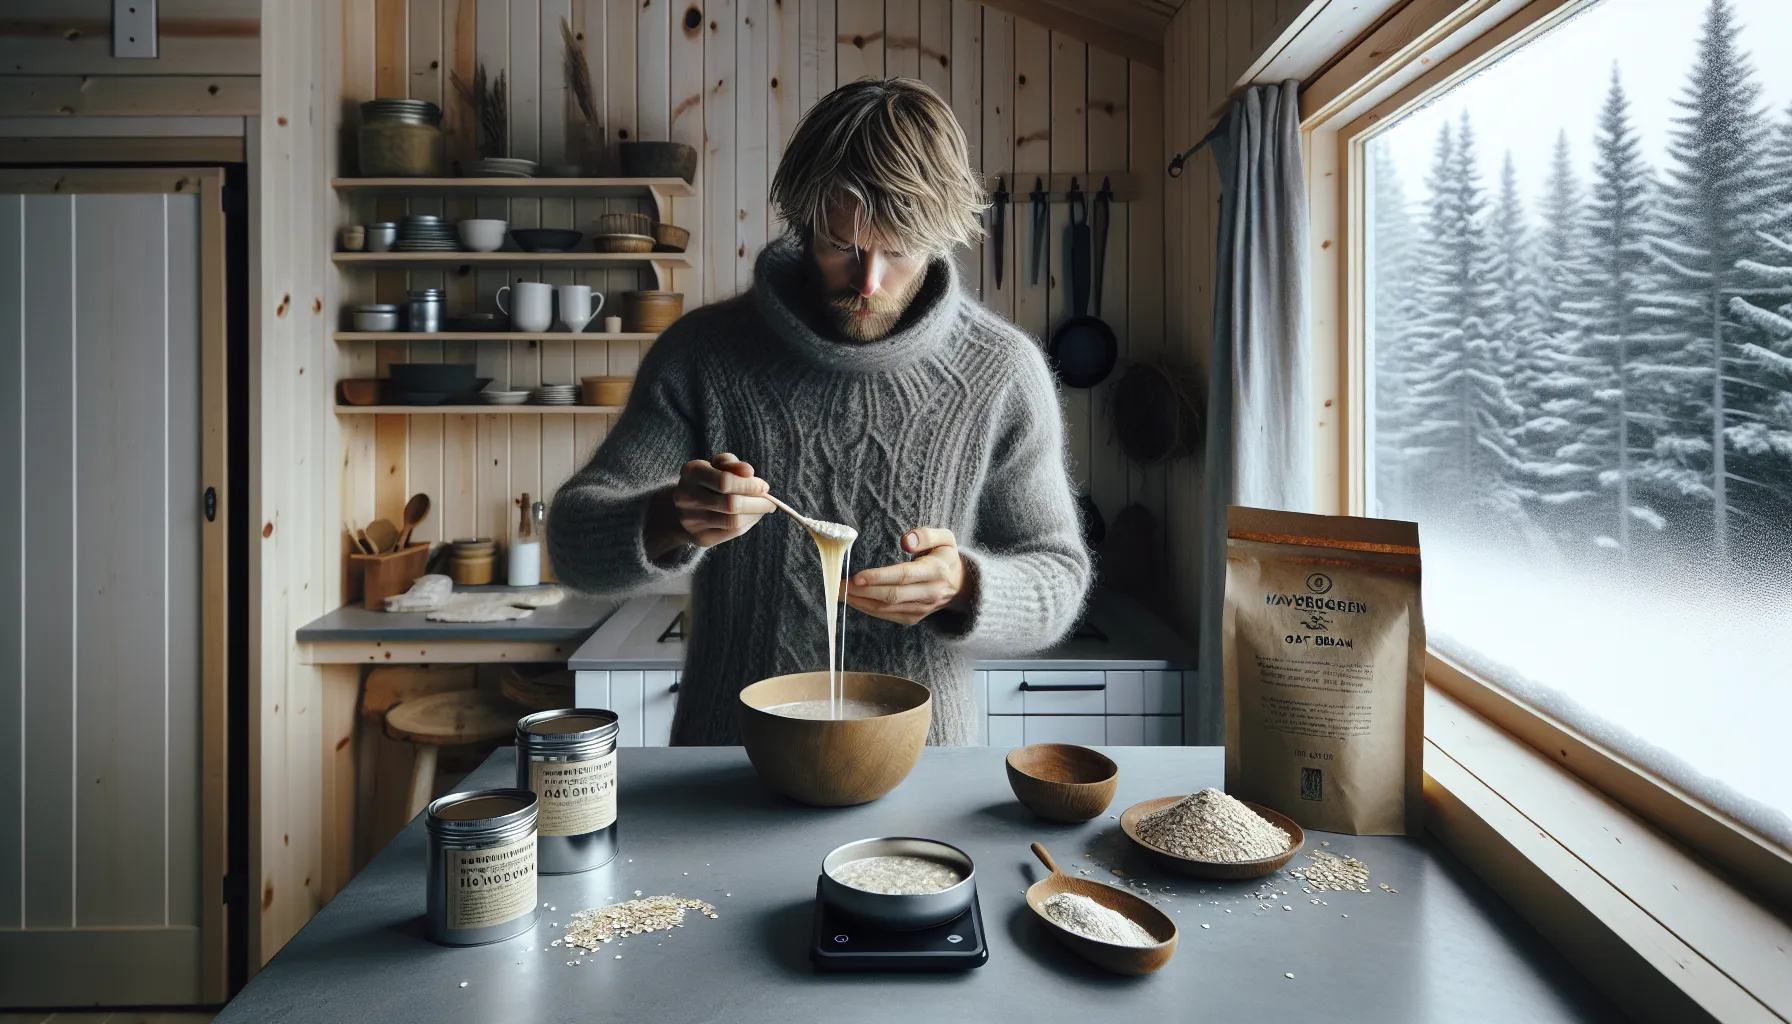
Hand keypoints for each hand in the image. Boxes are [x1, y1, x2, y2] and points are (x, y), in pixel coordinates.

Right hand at [645, 453, 773, 557]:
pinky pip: (732, 533)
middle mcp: (686, 497)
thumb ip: (733, 464)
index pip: (725, 481)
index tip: (764, 487)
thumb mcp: (718, 465)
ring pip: (733, 521)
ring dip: (755, 514)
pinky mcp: (700, 538)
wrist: (684, 507)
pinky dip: (748, 524)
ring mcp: (691, 520)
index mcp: (691, 472)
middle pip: (731, 504)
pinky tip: (752, 516)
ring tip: (764, 508)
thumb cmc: (708, 480)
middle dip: (757, 503)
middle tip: (770, 501)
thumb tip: (749, 471)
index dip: (749, 485)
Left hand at [846, 527, 974, 625]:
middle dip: (862, 592)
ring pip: (886, 608)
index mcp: (936, 571)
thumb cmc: (946, 556)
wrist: (961, 586)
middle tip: (838, 585)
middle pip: (891, 595)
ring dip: (860, 602)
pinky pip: (887, 616)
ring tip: (839, 592)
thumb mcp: (945, 538)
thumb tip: (906, 541)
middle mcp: (930, 593)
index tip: (857, 576)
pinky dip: (867, 609)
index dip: (879, 577)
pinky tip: (853, 600)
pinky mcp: (914, 617)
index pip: (904, 576)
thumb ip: (926, 535)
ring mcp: (922, 609)